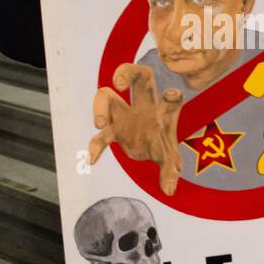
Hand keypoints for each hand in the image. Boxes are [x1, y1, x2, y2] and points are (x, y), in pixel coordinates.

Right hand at [89, 63, 183, 195]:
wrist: (149, 146)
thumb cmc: (161, 142)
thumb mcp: (169, 157)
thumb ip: (170, 171)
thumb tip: (170, 190)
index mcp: (164, 110)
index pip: (170, 98)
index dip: (172, 96)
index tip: (172, 95)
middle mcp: (144, 105)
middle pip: (138, 77)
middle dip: (127, 72)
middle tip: (118, 82)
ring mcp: (125, 113)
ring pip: (108, 97)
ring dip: (100, 107)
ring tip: (99, 124)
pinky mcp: (112, 127)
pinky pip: (100, 133)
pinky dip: (95, 146)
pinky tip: (92, 160)